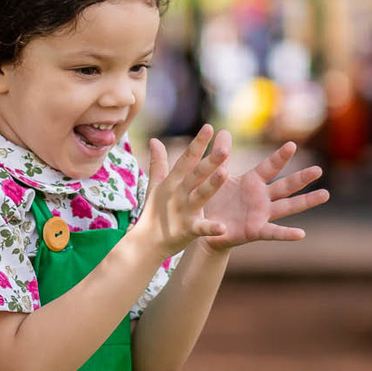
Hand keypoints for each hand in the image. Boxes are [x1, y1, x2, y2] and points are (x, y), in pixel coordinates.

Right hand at [138, 124, 230, 259]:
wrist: (146, 243)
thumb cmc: (154, 212)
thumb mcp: (155, 185)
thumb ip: (158, 163)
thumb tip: (154, 139)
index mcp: (173, 182)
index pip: (187, 159)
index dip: (198, 143)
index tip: (209, 127)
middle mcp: (178, 193)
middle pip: (196, 174)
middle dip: (210, 161)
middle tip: (225, 148)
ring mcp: (183, 211)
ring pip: (200, 196)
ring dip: (212, 185)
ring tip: (225, 174)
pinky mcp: (187, 230)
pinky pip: (201, 228)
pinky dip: (211, 228)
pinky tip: (223, 228)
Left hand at [202, 141, 328, 249]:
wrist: (203, 226)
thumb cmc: (213, 199)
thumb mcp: (216, 175)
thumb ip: (220, 155)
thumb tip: (222, 131)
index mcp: (252, 181)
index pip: (270, 167)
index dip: (280, 157)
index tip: (292, 144)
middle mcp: (261, 197)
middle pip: (285, 185)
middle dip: (301, 178)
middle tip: (319, 169)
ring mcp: (261, 215)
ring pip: (287, 207)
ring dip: (306, 201)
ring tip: (325, 194)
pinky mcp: (255, 231)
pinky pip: (273, 232)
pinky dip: (287, 234)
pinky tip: (301, 234)